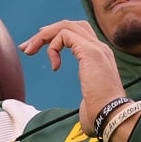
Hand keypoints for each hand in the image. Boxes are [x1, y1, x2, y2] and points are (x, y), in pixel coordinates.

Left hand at [19, 19, 127, 136]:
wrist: (113, 116)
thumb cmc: (102, 115)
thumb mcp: (90, 102)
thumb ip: (86, 99)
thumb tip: (84, 111)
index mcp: (100, 57)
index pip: (78, 34)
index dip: (56, 36)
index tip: (38, 47)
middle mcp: (100, 48)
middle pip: (70, 25)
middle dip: (46, 32)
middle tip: (27, 47)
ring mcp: (96, 47)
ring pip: (65, 26)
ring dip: (43, 36)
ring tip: (29, 50)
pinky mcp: (90, 51)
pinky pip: (64, 35)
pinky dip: (52, 47)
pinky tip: (54, 66)